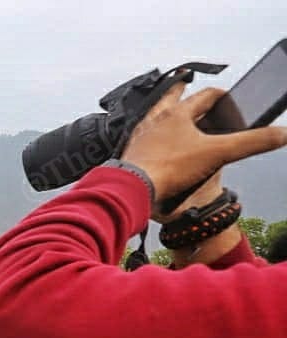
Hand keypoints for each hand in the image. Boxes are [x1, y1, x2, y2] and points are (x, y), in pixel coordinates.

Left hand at [121, 85, 286, 216]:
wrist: (132, 188)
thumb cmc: (169, 168)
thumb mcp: (218, 153)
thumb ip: (251, 143)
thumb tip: (283, 134)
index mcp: (177, 113)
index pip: (205, 96)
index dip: (222, 97)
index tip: (228, 99)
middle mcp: (155, 120)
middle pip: (172, 98)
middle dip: (181, 92)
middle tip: (185, 84)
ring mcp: (140, 136)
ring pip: (154, 116)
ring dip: (163, 112)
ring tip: (169, 113)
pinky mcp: (130, 152)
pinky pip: (141, 137)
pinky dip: (150, 135)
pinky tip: (152, 143)